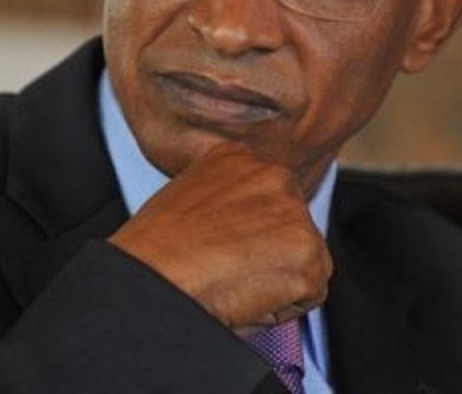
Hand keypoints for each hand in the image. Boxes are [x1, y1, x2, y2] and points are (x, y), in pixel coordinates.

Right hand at [108, 143, 332, 329]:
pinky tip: (245, 296)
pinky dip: (282, 306)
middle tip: (227, 268)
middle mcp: (273, 174)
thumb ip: (227, 200)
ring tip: (232, 281)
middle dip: (270, 253)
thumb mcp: (188, 197)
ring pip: (305, 260)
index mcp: (240, 156)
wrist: (152, 276)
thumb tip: (245, 227)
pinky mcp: (308, 253)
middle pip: (292, 227)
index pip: (268, 199)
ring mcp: (294, 212)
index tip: (225, 244)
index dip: (249, 233)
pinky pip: (309, 294)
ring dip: (277, 280)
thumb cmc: (156, 251)